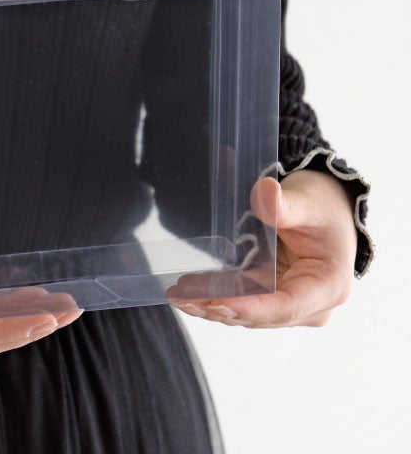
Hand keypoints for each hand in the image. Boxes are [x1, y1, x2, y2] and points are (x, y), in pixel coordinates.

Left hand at [170, 170, 357, 327]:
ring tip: (177, 295)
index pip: (285, 306)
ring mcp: (291, 305)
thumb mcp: (306, 202)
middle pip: (261, 315)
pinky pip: (242, 301)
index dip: (248, 308)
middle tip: (182, 299)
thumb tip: (264, 190)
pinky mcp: (273, 298)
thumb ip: (284, 204)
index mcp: (328, 286)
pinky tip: (188, 289)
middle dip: (219, 309)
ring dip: (211, 306)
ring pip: (247, 313)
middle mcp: (311, 306)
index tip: (215, 303)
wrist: (326, 210)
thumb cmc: (321, 208)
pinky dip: (216, 296)